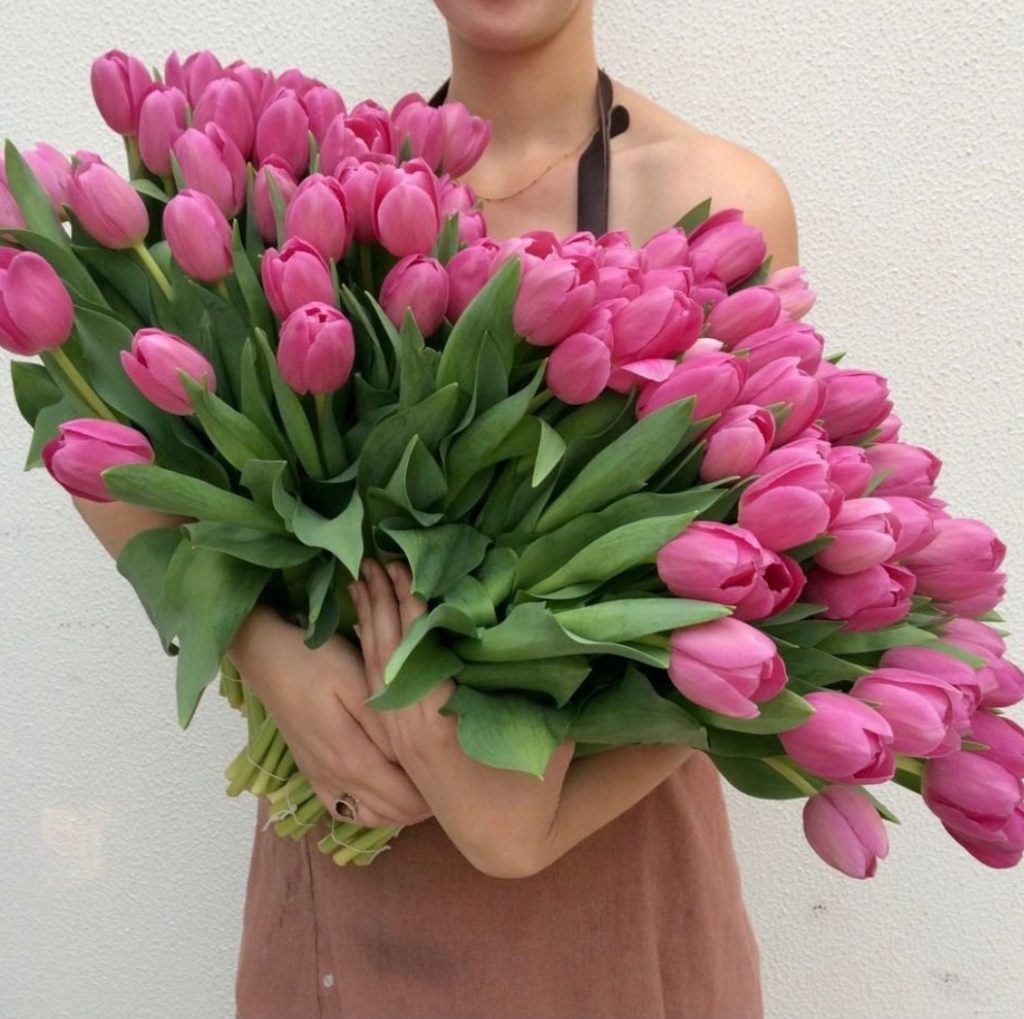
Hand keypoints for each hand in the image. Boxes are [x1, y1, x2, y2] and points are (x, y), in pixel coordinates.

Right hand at [230, 605, 433, 827]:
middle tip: (445, 783)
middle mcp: (334, 778)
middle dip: (420, 806)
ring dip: (397, 811)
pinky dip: (369, 809)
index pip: (402, 798)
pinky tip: (383, 792)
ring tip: (421, 789)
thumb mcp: (357, 681)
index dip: (431, 796)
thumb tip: (411, 754)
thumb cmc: (317, 661)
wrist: (267, 656)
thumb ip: (384, 722)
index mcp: (350, 758)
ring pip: (365, 816)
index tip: (454, 780)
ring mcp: (318, 777)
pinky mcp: (310, 770)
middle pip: (387, 812)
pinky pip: (342, 807)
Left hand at [351, 558, 575, 876]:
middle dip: (385, 604)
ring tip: (364, 577)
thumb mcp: (548, 734)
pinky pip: (376, 687)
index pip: (418, 654)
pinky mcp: (399, 741)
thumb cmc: (535, 788)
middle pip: (389, 654)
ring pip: (375, 669)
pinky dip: (369, 651)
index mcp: (441, 725)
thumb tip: (545, 628)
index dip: (413, 609)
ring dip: (371, 622)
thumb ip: (541, 686)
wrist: (506, 843)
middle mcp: (410, 729)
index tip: (409, 568)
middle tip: (379, 558)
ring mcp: (400, 737)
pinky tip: (366, 622)